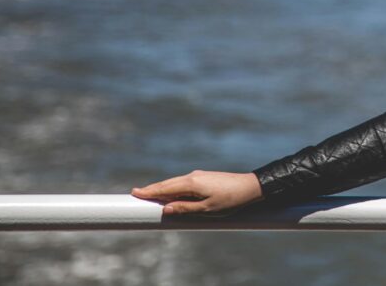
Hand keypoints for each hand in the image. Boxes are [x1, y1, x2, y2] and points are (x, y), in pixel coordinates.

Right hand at [131, 170, 262, 214]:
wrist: (251, 186)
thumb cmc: (230, 200)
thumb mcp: (207, 209)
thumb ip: (185, 208)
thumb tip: (165, 209)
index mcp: (192, 183)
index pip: (165, 188)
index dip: (150, 191)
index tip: (134, 193)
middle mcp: (193, 176)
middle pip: (168, 183)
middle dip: (152, 189)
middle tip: (136, 193)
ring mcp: (199, 175)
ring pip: (176, 182)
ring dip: (163, 187)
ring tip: (149, 193)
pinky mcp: (204, 177)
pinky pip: (183, 182)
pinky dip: (173, 187)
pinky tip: (171, 191)